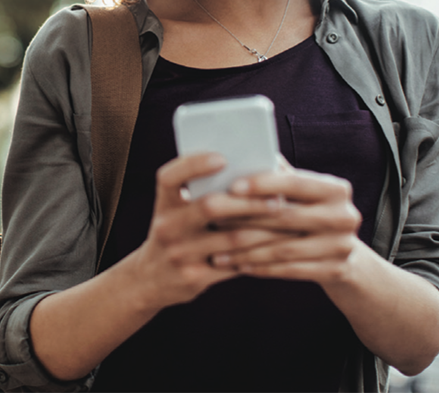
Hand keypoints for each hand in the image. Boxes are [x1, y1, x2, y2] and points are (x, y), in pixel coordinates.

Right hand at [129, 152, 282, 310]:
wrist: (151, 279)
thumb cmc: (175, 233)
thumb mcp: (174, 210)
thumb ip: (198, 190)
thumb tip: (246, 168)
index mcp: (164, 203)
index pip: (171, 177)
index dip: (195, 164)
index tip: (223, 158)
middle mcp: (167, 226)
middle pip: (210, 206)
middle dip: (248, 201)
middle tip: (277, 197)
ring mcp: (179, 254)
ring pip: (231, 238)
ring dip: (264, 229)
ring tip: (287, 221)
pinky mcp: (195, 277)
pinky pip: (235, 264)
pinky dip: (259, 253)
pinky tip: (277, 245)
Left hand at [208, 164, 361, 285]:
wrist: (345, 254)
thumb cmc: (309, 211)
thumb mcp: (301, 192)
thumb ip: (277, 175)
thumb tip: (239, 153)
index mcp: (336, 189)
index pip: (294, 183)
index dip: (262, 184)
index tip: (232, 186)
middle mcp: (344, 216)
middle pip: (286, 217)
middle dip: (245, 218)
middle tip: (212, 218)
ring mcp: (342, 246)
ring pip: (284, 248)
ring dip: (246, 249)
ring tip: (216, 249)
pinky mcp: (335, 271)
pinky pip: (289, 270)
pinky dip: (260, 267)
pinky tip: (237, 264)